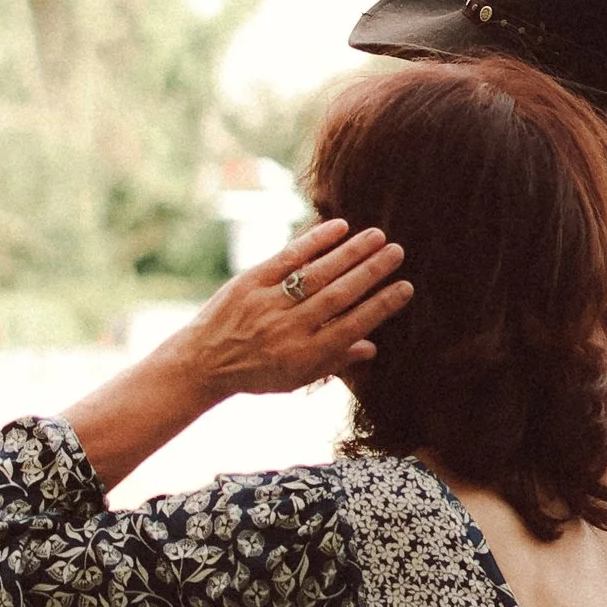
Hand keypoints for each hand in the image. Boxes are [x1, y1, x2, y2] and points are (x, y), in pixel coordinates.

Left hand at [170, 220, 410, 402]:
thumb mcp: (295, 379)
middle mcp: (288, 329)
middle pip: (339, 296)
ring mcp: (268, 303)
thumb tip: (372, 347)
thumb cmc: (254, 373)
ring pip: (317, 274)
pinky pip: (287, 257)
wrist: (201, 364)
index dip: (381, 307)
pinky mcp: (250, 281)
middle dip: (371, 273)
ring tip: (377, 236)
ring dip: (350, 253)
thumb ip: (333, 363)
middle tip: (397, 252)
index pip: (352, 327)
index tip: (405, 288)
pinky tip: (339, 227)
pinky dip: (314, 241)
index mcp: (304, 355)